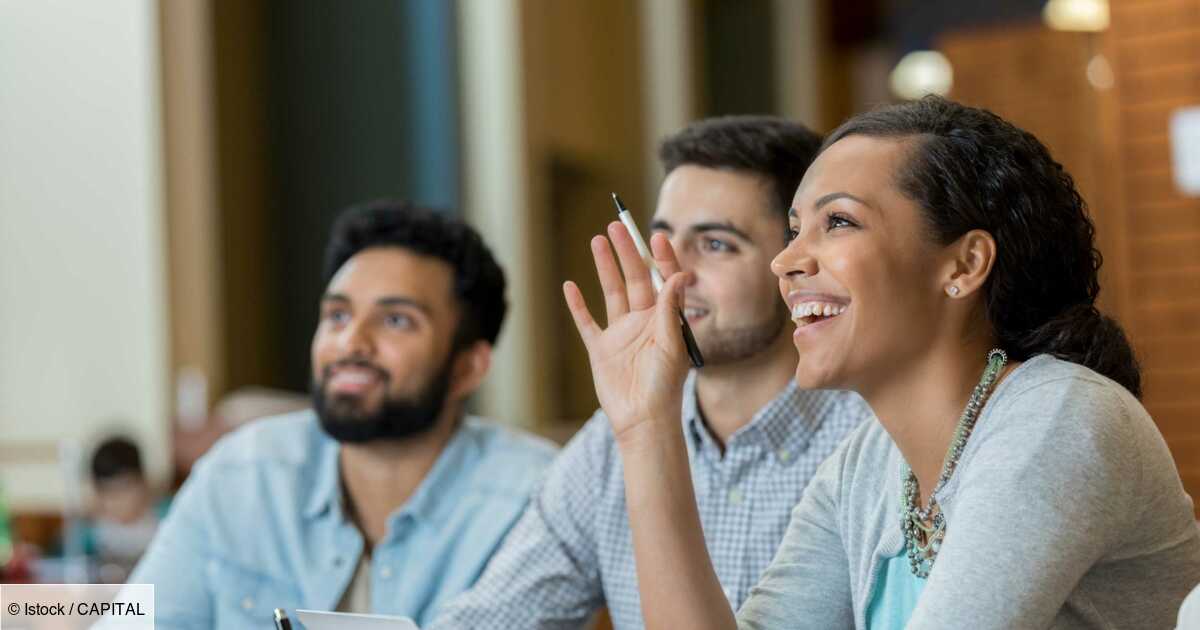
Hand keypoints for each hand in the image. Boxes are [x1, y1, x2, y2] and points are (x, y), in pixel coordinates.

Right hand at [563, 222, 691, 445]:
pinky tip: (570, 286)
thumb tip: (680, 274)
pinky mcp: (600, 349)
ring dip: (604, 267)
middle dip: (627, 252)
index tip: (655, 235)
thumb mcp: (672, 344)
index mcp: (664, 319)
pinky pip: (587, 322)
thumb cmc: (664, 386)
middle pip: (634, 279)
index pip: (663, 280)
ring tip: (597, 240)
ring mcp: (620, 334)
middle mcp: (643, 322)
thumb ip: (672, 309)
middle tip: (618, 225)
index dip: (660, 257)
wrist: (643, 420)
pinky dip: (577, 305)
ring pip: (611, 292)